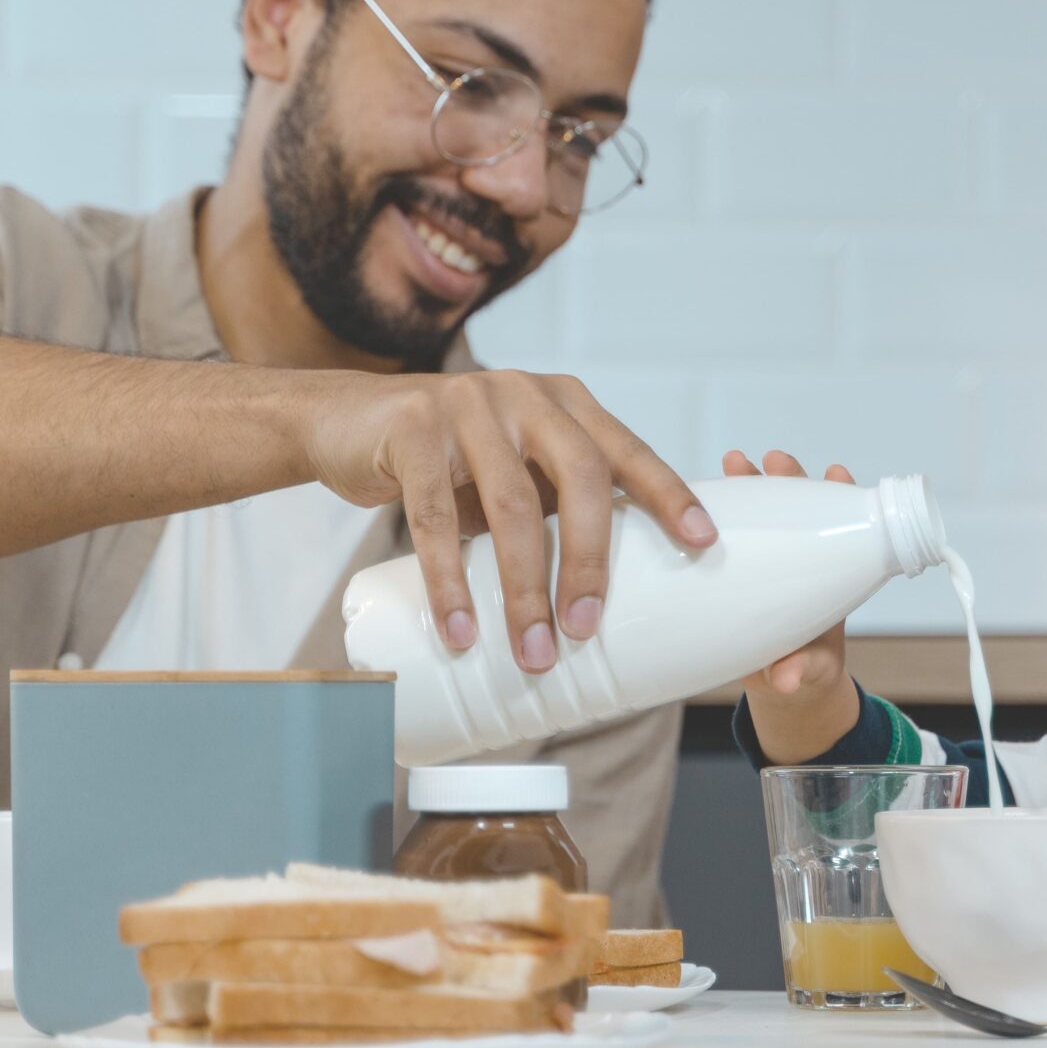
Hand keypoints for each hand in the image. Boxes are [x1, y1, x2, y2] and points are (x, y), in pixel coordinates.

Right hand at [306, 369, 714, 668]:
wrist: (343, 422)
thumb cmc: (448, 460)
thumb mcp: (513, 468)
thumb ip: (555, 500)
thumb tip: (611, 596)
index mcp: (565, 404)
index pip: (628, 451)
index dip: (668, 494)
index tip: (703, 543)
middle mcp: (525, 395)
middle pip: (580, 478)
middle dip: (590, 561)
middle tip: (586, 629)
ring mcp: (467, 404)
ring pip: (511, 506)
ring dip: (524, 589)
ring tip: (533, 652)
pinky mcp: (411, 429)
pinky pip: (434, 516)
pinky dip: (450, 582)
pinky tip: (460, 630)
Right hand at [723, 449, 861, 759]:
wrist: (783, 684)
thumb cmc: (807, 668)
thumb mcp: (809, 670)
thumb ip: (802, 671)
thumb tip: (788, 679)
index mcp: (828, 573)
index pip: (839, 522)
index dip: (840, 495)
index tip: (836, 472)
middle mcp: (798, 557)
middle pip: (796, 507)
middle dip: (787, 478)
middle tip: (774, 462)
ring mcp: (763, 557)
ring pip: (757, 512)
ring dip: (747, 484)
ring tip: (734, 462)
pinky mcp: (732, 567)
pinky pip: (721, 534)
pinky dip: (708, 512)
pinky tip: (687, 496)